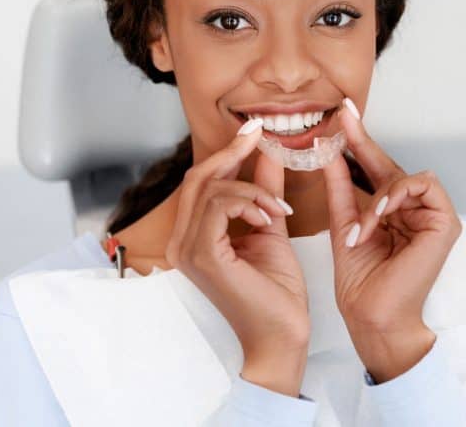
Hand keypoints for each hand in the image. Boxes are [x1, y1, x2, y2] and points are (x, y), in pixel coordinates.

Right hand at [165, 119, 310, 364]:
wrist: (282, 336)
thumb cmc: (276, 294)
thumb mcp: (271, 228)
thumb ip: (264, 192)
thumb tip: (268, 155)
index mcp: (194, 237)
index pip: (201, 183)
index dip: (227, 152)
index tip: (255, 130)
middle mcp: (183, 242)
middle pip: (198, 178)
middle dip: (232, 152)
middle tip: (261, 134)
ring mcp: (189, 250)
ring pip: (211, 188)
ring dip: (252, 188)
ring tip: (278, 209)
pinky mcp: (203, 257)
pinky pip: (220, 205)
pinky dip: (249, 201)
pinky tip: (270, 217)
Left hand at [321, 98, 462, 381]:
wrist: (372, 316)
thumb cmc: (361, 281)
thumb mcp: (344, 223)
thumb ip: (341, 187)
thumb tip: (330, 151)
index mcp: (392, 212)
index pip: (375, 169)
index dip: (359, 141)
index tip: (341, 113)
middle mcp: (415, 211)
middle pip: (391, 166)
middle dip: (364, 143)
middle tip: (343, 117)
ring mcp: (433, 216)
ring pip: (406, 176)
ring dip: (379, 195)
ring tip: (363, 226)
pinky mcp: (446, 222)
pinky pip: (422, 186)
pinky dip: (397, 197)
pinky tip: (380, 214)